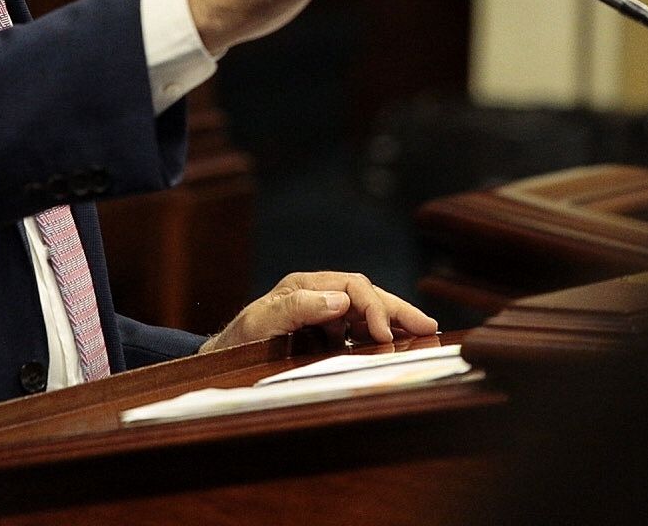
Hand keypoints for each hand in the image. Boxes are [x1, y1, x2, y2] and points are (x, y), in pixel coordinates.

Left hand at [199, 271, 439, 352]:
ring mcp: (322, 313)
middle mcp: (318, 294)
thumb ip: (298, 307)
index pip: (354, 287)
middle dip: (398, 310)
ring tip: (421, 334)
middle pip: (367, 295)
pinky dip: (377, 335)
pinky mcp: (323, 333)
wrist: (219, 362)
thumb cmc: (236, 341)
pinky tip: (393, 344)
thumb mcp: (261, 322)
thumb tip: (342, 300)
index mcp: (307, 285)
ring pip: (366, 311)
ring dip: (393, 322)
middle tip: (428, 328)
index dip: (374, 307)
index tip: (385, 334)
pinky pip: (357, 330)